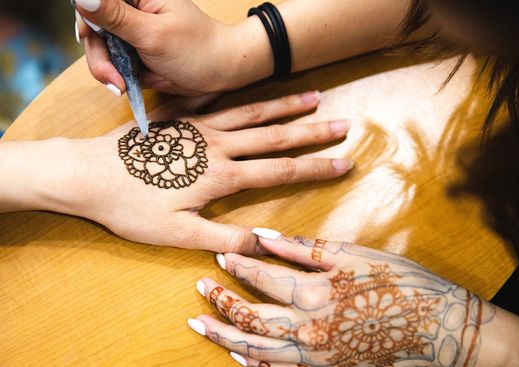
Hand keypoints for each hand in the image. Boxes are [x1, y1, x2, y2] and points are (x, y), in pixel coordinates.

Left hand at [56, 92, 350, 253]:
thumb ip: (222, 236)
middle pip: (274, 136)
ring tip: (313, 97)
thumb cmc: (130, 207)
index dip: (315, 168)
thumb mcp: (176, 234)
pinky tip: (247, 87)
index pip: (280, 171)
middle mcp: (216, 145)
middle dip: (312, 131)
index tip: (344, 162)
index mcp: (221, 175)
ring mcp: (197, 127)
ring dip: (283, 106)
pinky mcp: (176, 117)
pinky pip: (212, 101)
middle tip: (342, 124)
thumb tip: (264, 242)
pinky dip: (235, 94)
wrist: (85, 174)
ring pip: (250, 112)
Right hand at [74, 0, 270, 95]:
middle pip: (92, 26)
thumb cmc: (196, 49)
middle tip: (112, 79)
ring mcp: (131, 31)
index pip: (94, 0)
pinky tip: (127, 85)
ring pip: (100, 48)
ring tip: (122, 86)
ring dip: (107, 69)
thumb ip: (115, 16)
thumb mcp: (153, 33)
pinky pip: (114, 62)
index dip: (87, 19)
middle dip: (98, 55)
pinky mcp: (135, 50)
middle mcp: (130, 8)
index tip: (90, 39)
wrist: (220, 72)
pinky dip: (117, 75)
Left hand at [187, 230, 518, 366]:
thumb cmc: (399, 283)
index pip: (263, 278)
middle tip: (199, 289)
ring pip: (257, 349)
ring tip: (200, 327)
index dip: (240, 265)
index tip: (221, 254)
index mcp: (315, 295)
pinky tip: (238, 359)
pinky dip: (255, 365)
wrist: (439, 327)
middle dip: (221, 303)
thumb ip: (305, 248)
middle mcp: (308, 330)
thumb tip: (265, 235)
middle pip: (251, 318)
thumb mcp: (352, 255)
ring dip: (225, 337)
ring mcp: (316, 356)